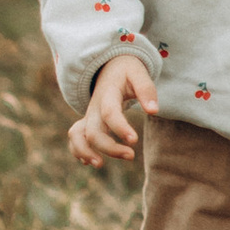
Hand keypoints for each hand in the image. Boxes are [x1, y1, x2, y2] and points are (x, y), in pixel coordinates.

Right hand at [68, 51, 156, 169]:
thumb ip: (146, 90)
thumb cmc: (127, 71)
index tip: (134, 141)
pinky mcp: (87, 122)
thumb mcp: (138, 73)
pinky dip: (78, 150)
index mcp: (108, 93)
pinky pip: (75, 137)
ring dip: (85, 152)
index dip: (120, 128)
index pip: (109, 112)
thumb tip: (153, 111)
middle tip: (131, 156)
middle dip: (109, 147)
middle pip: (93, 131)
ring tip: (99, 165)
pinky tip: (89, 162)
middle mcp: (94, 107)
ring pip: (77, 135)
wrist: (109, 65)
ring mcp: (88, 115)